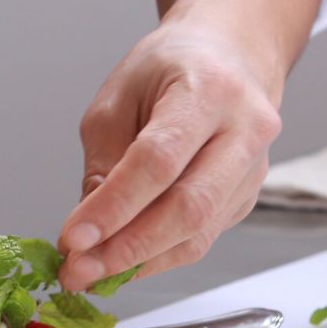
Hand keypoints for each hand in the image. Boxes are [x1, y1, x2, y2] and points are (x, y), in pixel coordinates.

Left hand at [56, 19, 283, 290]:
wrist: (230, 55)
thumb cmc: (169, 69)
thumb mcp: (118, 98)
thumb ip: (104, 162)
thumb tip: (88, 231)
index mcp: (209, 90)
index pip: (159, 161)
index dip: (113, 206)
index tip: (72, 239)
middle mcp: (245, 130)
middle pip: (189, 207)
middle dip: (127, 249)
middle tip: (78, 271)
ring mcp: (254, 168)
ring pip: (198, 232)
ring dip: (139, 262)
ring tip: (89, 273)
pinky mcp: (247, 196)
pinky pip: (201, 237)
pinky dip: (157, 256)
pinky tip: (121, 261)